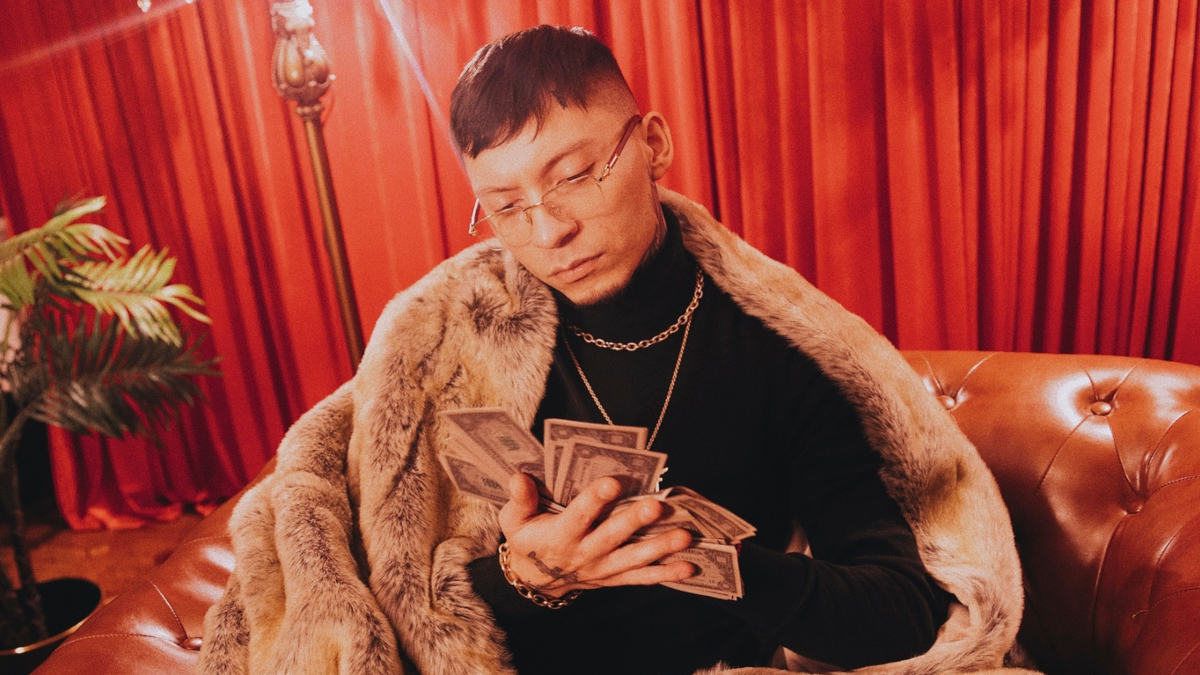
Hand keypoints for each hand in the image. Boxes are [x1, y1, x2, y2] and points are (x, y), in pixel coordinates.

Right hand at [498, 473, 693, 597]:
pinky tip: (689, 565)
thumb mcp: (514, 520)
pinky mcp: (613, 578)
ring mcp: (601, 568)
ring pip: (633, 558)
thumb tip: (519, 477)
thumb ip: (519, 499)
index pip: (578, 515)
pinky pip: (642, 578)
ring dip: (660, 548)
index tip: (612, 482)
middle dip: (634, 522)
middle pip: (611, 537)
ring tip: (684, 536)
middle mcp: (583, 554)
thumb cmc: (527, 538)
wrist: (534, 579)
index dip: (594, 499)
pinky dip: (666, 574)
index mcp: (559, 535)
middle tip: (656, 507)